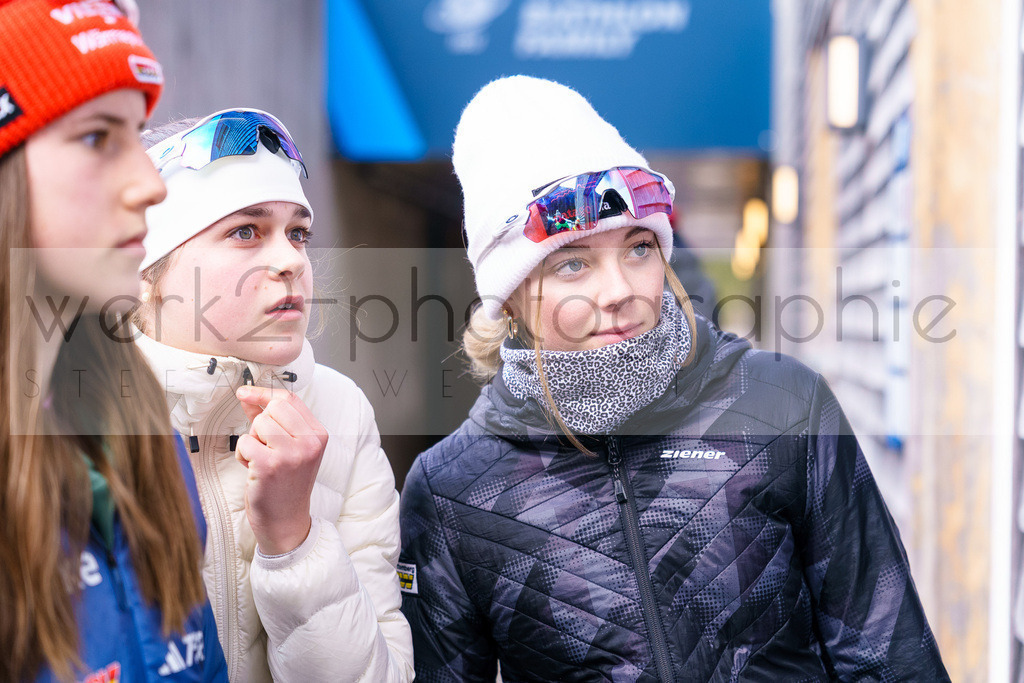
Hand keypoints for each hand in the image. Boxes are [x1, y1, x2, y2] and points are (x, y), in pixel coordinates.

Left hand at [235, 386, 328, 555]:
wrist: (286, 521)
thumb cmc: (285, 484)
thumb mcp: (289, 448)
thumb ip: (272, 420)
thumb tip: (249, 396)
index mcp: (318, 435)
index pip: (289, 399)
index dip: (263, 393)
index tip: (245, 393)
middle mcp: (309, 442)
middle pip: (272, 408)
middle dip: (260, 424)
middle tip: (266, 447)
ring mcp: (291, 454)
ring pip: (257, 424)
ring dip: (251, 441)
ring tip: (261, 460)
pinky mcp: (269, 465)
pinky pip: (244, 442)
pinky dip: (242, 455)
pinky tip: (253, 469)